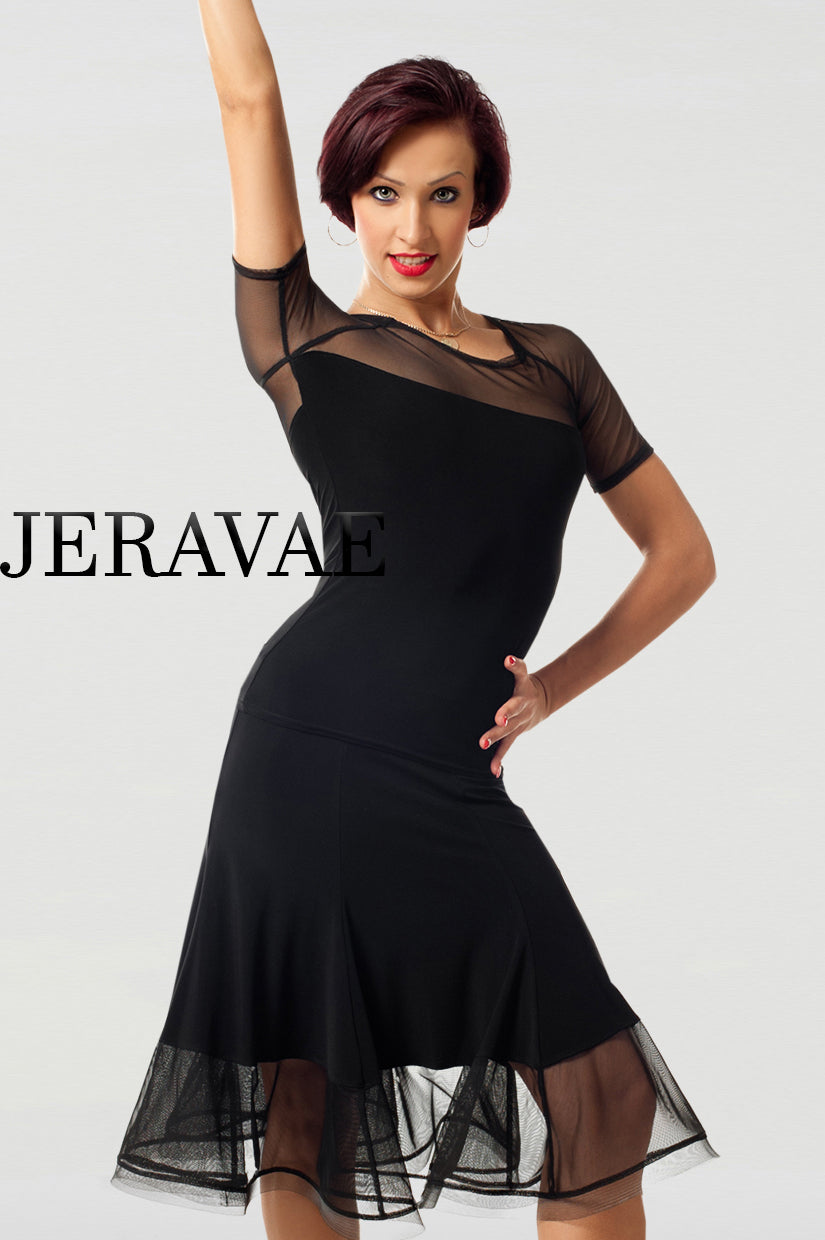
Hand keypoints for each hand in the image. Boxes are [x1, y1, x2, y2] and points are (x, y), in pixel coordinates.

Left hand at [478, 655, 550, 776]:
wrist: (541, 701)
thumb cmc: (523, 685)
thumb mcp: (523, 674)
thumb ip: (516, 666)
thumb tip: (507, 658)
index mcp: (522, 687)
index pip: (520, 673)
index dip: (514, 667)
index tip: (508, 661)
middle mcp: (522, 706)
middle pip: (512, 708)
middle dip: (505, 714)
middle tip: (498, 719)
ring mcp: (519, 722)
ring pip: (507, 730)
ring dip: (495, 737)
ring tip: (482, 743)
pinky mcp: (515, 733)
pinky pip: (507, 747)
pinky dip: (499, 759)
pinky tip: (493, 771)